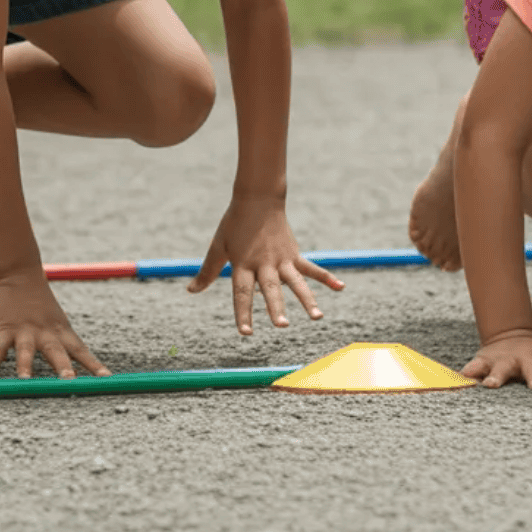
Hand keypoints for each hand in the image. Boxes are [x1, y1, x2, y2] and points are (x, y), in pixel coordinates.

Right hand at [0, 271, 108, 378]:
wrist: (18, 271)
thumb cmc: (37, 300)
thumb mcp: (54, 320)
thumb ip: (55, 342)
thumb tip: (60, 362)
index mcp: (60, 331)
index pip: (80, 350)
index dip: (93, 364)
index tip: (106, 378)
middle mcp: (44, 332)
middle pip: (56, 351)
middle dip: (63, 367)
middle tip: (70, 382)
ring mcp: (23, 330)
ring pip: (26, 350)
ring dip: (26, 366)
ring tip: (25, 381)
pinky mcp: (2, 328)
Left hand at [188, 204, 343, 334]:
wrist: (258, 198)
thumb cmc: (234, 225)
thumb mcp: (218, 246)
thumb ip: (207, 271)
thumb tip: (191, 291)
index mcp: (243, 264)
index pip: (242, 292)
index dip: (243, 313)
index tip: (246, 333)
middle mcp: (263, 264)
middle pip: (270, 289)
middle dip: (277, 308)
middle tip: (283, 326)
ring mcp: (282, 259)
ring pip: (296, 282)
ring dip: (307, 299)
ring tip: (317, 317)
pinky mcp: (294, 254)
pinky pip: (312, 268)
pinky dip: (326, 277)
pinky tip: (341, 288)